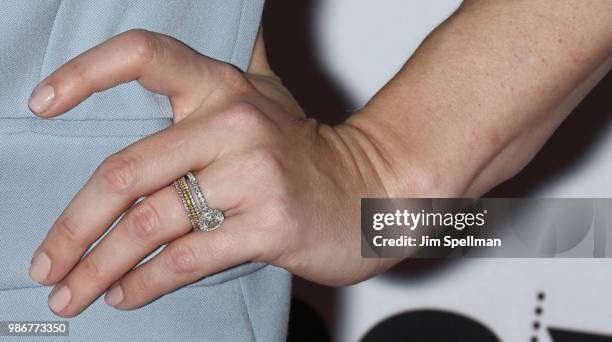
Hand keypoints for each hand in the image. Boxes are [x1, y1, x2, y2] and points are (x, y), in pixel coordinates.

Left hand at [27, 29, 394, 316]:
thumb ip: (238, 63)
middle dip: (72, 226)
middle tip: (45, 263)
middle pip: (125, 171)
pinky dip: (146, 282)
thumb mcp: (270, 96)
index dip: (84, 74)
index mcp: (224, 89)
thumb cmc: (310, 152)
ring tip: (72, 292)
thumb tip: (234, 17)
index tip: (42, 104)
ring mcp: (254, 175)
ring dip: (98, 265)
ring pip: (150, 222)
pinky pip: (188, 257)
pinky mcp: (269, 224)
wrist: (375, 191)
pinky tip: (123, 296)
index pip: (144, 56)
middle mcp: (234, 124)